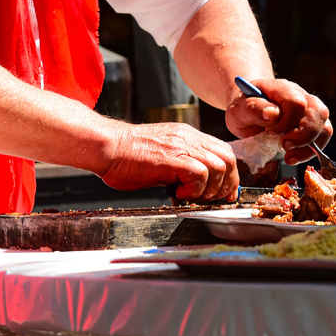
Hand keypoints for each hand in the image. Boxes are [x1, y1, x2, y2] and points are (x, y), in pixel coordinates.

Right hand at [101, 122, 238, 201]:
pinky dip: (195, 188)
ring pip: (219, 166)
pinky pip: (200, 174)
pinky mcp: (173, 158)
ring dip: (210, 188)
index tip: (225, 192)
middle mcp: (189, 138)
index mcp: (187, 136)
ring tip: (191, 196)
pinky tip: (179, 192)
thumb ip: (180, 165)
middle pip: (228, 158)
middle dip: (226, 184)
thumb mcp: (162, 156)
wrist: (106, 147)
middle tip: (212, 199)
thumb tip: (193, 186)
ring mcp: (182, 146)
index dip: (229, 174)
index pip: (222, 151)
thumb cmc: (126, 156)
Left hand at [225, 78, 331, 164]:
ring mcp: (309, 110)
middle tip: (283, 145)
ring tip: (289, 155)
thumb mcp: (238, 109)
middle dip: (303, 135)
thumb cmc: (244, 110)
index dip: (286, 122)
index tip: (269, 131)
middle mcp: (300, 96)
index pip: (296, 102)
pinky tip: (293, 157)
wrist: (248, 113)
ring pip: (325, 126)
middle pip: (318, 112)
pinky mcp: (313, 125)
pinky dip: (310, 151)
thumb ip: (253, 109)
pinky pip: (322, 138)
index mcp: (281, 88)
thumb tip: (272, 114)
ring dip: (309, 145)